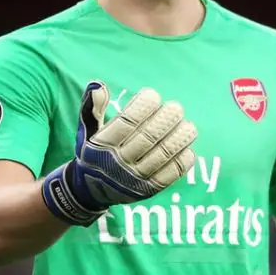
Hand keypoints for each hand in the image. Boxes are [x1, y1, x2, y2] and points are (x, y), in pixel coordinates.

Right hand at [43, 81, 196, 225]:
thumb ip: (92, 108)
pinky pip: (170, 174)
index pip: (126, 123)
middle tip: (177, 108)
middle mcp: (118, 162)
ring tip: (189, 127)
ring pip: (162, 155)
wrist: (91, 191)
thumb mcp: (86, 132)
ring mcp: (134, 178)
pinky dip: (182, 160)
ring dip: (179, 139)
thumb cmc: (93, 153)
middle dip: (165, 120)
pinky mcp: (148, 190)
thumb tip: (98, 83)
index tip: (153, 95)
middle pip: (148, 137)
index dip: (142, 107)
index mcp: (102, 145)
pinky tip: (188, 148)